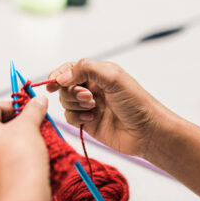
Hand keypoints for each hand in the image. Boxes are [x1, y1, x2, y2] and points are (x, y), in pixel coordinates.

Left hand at [0, 97, 49, 200]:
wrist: (21, 196)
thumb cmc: (19, 159)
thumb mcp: (28, 126)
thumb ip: (32, 110)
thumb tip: (38, 100)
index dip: (16, 106)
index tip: (31, 108)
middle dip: (15, 124)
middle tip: (34, 124)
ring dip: (13, 140)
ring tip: (33, 140)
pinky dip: (9, 157)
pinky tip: (25, 157)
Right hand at [46, 59, 173, 158]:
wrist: (146, 131)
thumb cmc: (136, 102)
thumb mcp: (112, 77)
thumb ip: (85, 70)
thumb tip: (61, 76)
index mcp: (98, 73)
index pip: (70, 69)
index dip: (59, 74)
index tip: (52, 83)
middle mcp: (92, 88)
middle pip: (65, 86)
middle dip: (71, 91)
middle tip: (89, 98)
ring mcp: (89, 106)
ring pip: (65, 102)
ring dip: (75, 104)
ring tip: (93, 107)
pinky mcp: (88, 123)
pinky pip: (70, 117)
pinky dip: (77, 117)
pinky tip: (92, 119)